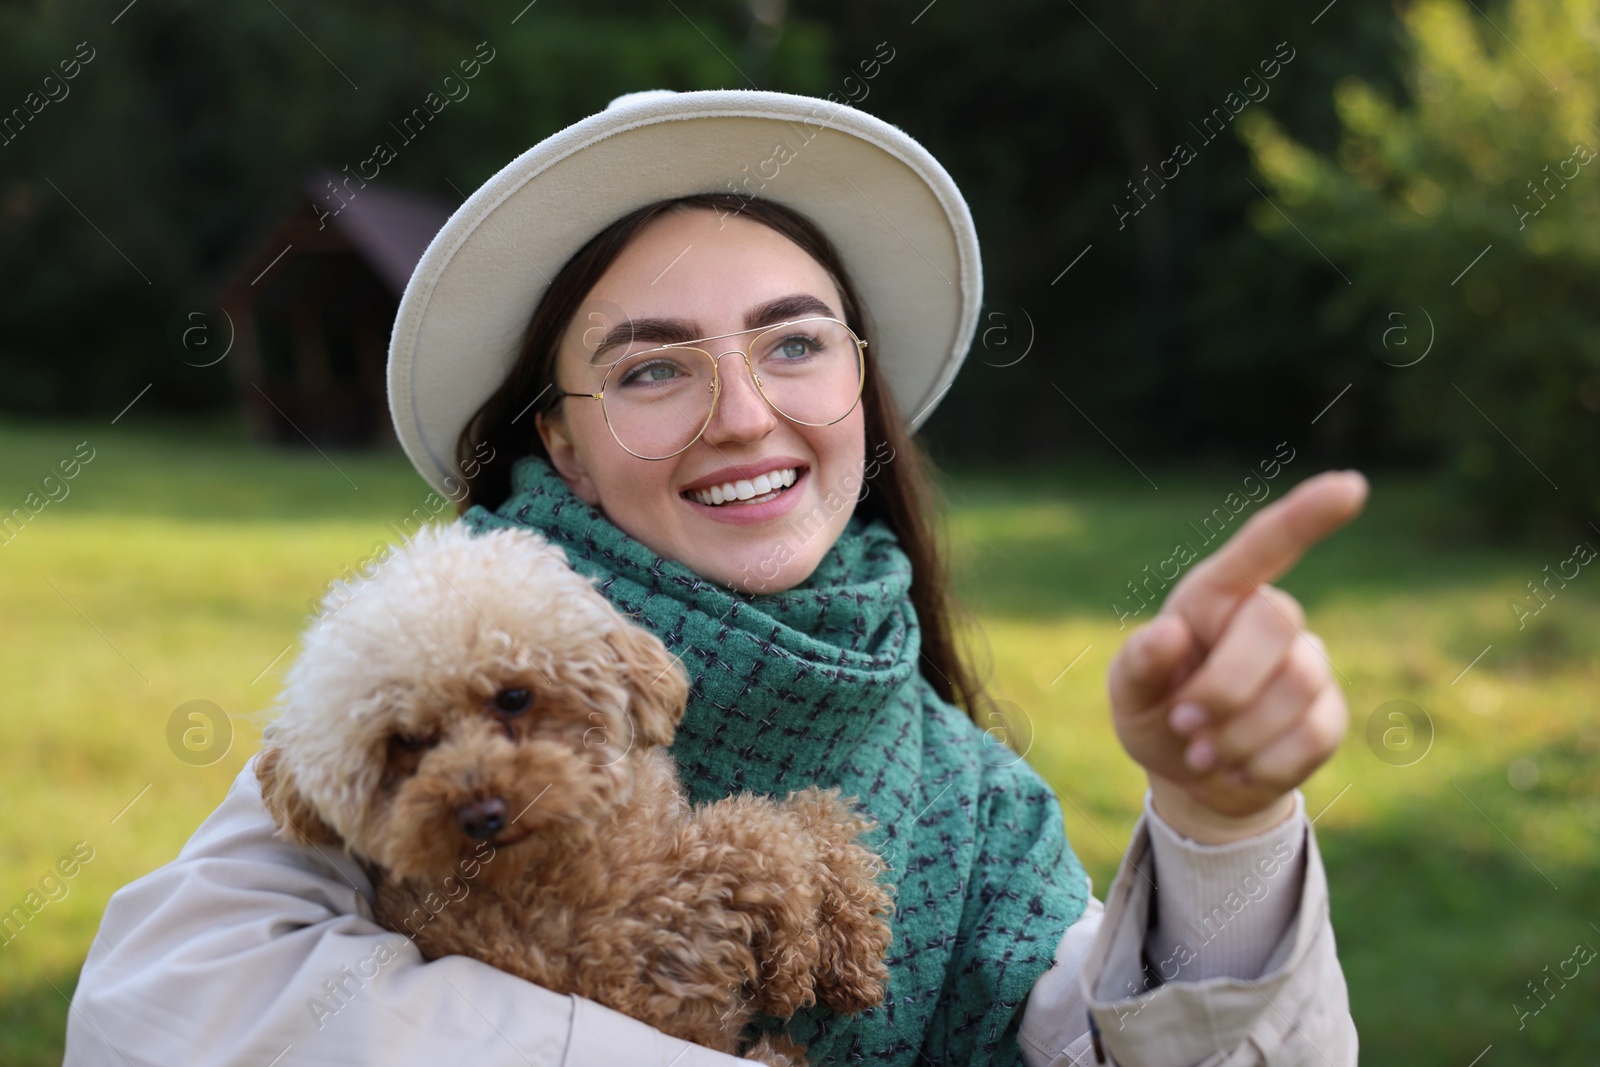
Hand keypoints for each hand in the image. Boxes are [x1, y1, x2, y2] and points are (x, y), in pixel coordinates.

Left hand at [1107, 470, 1368, 839]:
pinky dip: (1265, 764)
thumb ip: (1138, 664)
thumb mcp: (1128, 695)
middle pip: (1276, 624)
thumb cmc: (1156, 713)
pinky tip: (1235, 771)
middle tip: (1185, 725)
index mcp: (1215, 597)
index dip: (1307, 515)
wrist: (1193, 777)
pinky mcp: (1328, 713)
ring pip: (1300, 685)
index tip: (1351, 486)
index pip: (1265, 545)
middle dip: (1227, 686)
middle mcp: (1267, 619)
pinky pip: (1315, 734)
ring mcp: (1306, 663)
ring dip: (1241, 734)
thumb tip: (1168, 632)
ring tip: (1202, 754)